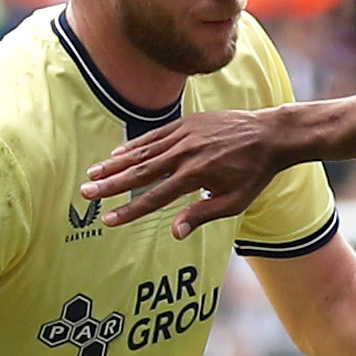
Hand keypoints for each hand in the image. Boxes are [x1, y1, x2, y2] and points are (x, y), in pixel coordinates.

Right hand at [82, 108, 286, 237]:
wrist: (270, 135)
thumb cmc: (254, 174)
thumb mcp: (233, 201)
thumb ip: (202, 214)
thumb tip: (174, 232)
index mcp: (196, 176)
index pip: (155, 197)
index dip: (129, 210)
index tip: (108, 219)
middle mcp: (185, 154)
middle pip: (140, 172)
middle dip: (111, 184)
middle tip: (86, 193)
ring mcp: (184, 135)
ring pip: (142, 152)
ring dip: (115, 163)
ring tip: (93, 173)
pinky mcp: (186, 123)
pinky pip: (154, 135)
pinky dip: (135, 145)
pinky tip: (117, 154)